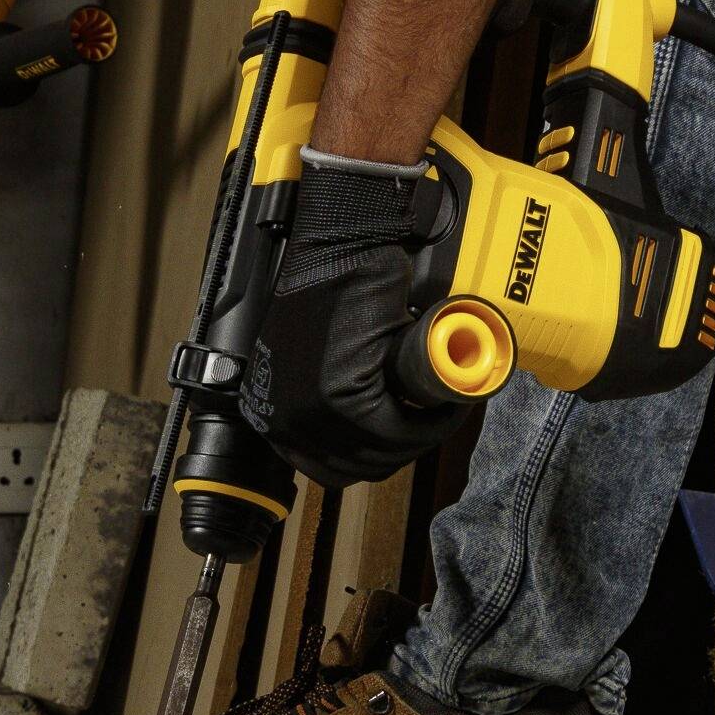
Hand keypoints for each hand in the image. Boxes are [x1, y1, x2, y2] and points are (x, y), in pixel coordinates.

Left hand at [236, 160, 468, 488]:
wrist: (341, 247)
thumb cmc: (331, 286)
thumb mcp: (312, 355)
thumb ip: (322, 392)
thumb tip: (363, 424)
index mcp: (271, 414)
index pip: (329, 467)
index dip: (375, 454)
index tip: (406, 432)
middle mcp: (283, 421)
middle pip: (358, 466)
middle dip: (402, 450)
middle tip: (432, 422)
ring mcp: (309, 413)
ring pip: (383, 453)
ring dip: (419, 438)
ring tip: (441, 411)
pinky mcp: (342, 397)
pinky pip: (398, 431)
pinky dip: (429, 424)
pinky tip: (444, 406)